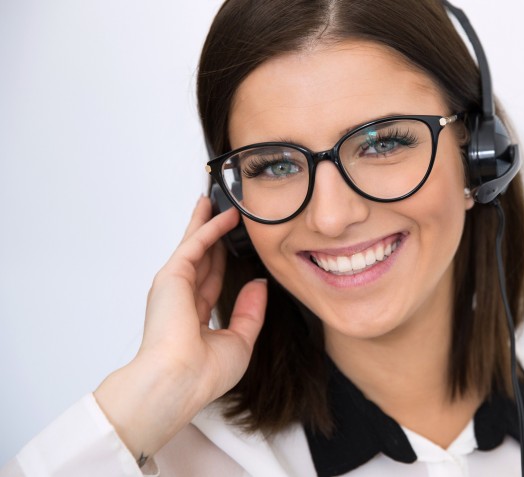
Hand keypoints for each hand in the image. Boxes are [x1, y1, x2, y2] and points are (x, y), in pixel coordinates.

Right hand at [94, 197, 266, 461]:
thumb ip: (250, 311)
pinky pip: (195, 245)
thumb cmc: (204, 373)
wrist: (179, 381)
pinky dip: (209, 227)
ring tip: (217, 202)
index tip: (234, 245)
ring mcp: (174, 286)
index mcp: (193, 318)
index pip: (211, 282)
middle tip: (222, 213)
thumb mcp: (239, 340)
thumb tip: (260, 284)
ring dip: (206, 223)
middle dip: (211, 236)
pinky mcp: (172, 276)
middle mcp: (181, 300)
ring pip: (194, 246)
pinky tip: (223, 214)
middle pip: (201, 259)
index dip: (223, 261)